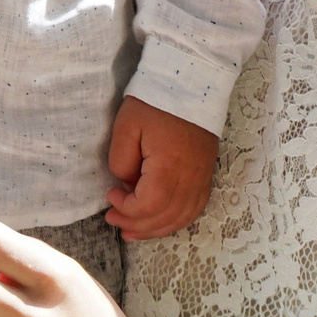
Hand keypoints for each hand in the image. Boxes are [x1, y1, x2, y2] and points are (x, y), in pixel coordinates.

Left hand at [104, 97, 217, 239]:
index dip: (126, 209)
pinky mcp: (206, 175)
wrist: (192, 84)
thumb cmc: (155, 103)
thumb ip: (121, 160)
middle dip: (136, 225)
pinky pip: (194, 209)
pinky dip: (175, 221)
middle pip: (164, 218)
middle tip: (114, 220)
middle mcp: (191, 180)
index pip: (148, 206)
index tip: (110, 195)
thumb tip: (126, 183)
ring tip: (132, 231)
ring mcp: (202, 179)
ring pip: (181, 218)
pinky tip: (160, 221)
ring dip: (156, 229)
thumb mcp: (127, 126)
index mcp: (169, 168)